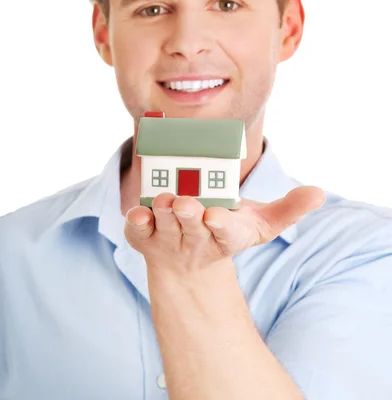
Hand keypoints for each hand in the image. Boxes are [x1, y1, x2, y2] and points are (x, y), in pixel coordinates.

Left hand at [124, 187, 324, 275]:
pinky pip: (137, 231)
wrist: (187, 262)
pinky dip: (135, 223)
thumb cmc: (226, 232)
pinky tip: (135, 213)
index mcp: (225, 236)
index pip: (226, 233)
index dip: (221, 225)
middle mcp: (196, 240)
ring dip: (162, 214)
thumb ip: (289, 209)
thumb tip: (319, 193)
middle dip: (188, 215)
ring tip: (164, 199)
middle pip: (193, 229)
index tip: (215, 216)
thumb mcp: (260, 224)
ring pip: (164, 227)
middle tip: (185, 202)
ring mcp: (168, 240)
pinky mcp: (145, 237)